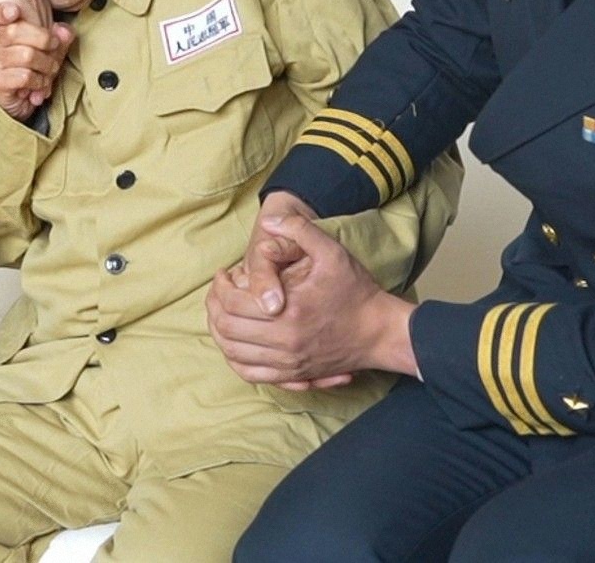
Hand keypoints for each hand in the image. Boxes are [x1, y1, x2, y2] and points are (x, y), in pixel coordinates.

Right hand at [0, 3, 74, 120]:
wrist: (21, 102)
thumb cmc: (34, 71)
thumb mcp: (51, 52)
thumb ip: (60, 38)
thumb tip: (64, 31)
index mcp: (5, 28)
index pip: (11, 16)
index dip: (20, 19)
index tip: (27, 21)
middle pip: (20, 32)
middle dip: (46, 48)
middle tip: (54, 62)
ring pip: (27, 55)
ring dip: (46, 69)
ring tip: (47, 77)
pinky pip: (24, 76)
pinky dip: (38, 83)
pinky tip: (37, 88)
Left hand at [206, 212, 418, 384]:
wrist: (380, 331)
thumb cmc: (356, 291)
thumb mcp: (332, 252)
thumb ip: (299, 230)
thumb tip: (268, 220)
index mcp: (289, 313)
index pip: (232, 303)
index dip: (220, 286)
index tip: (224, 273)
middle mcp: (285, 343)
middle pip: (227, 329)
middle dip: (214, 306)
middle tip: (218, 290)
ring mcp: (288, 363)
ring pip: (233, 354)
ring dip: (220, 331)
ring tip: (222, 311)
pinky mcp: (293, 374)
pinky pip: (250, 374)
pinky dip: (234, 359)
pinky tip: (234, 341)